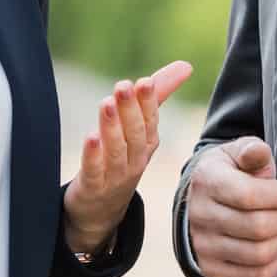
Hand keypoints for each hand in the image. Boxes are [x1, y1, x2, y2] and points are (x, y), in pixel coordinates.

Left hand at [62, 60, 194, 253]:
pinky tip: (90, 137)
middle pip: (135, 134)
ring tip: (106, 104)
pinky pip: (94, 171)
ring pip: (117, 151)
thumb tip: (186, 65)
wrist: (101, 210)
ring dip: (112, 128)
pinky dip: (93, 155)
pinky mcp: (92, 187)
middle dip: (130, 109)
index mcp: (147, 144)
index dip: (148, 102)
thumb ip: (157, 96)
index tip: (144, 82)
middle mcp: (135, 160)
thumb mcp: (140, 129)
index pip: (151, 121)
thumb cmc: (122, 160)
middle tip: (123, 86)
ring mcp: (115, 176)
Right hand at [186, 137, 276, 276]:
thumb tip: (258, 152)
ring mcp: (204, 247)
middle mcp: (200, 217)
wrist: (203, 200)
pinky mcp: (214, 271)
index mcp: (207, 182)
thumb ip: (252, 150)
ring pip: (260, 254)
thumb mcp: (238, 152)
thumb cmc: (230, 173)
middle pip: (258, 227)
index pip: (249, 196)